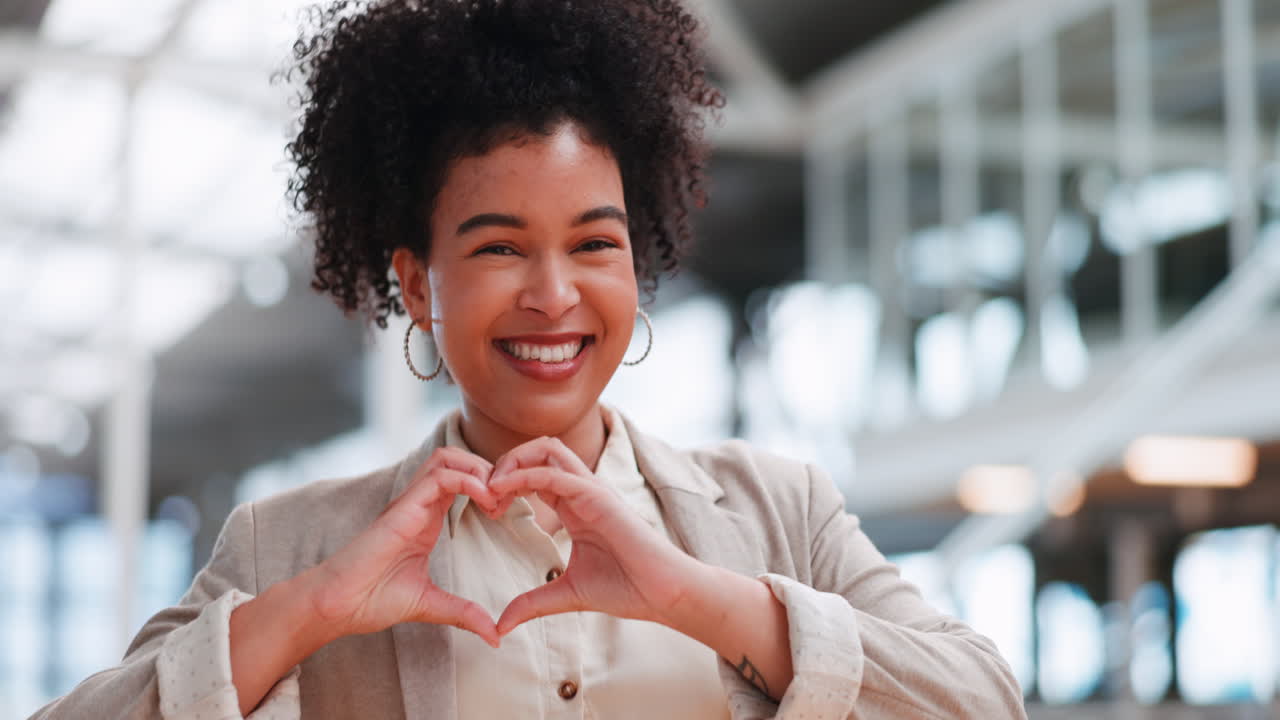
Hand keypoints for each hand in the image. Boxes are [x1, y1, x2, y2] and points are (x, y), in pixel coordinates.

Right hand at [306, 446, 502, 646]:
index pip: (461, 479)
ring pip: (448, 458)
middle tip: (507, 499)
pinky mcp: (402, 509)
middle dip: (489, 469)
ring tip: (496, 498)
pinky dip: (467, 480)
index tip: (507, 510)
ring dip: (479, 469)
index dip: (489, 485)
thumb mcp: (430, 604)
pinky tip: (483, 499)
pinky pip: (438, 477)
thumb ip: (463, 613)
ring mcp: (409, 503)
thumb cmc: (371, 599)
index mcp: (426, 518)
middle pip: (457, 459)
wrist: (335, 604)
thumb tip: (495, 635)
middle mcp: (419, 504)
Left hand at [487, 436, 703, 636]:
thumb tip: (500, 624)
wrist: (664, 593)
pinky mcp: (600, 497)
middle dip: (505, 463)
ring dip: (513, 461)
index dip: (505, 484)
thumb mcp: (566, 595)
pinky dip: (526, 475)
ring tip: (491, 487)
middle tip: (483, 492)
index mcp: (574, 506)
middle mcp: (582, 492)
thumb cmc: (627, 588)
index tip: (487, 509)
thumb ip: (533, 603)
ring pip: (548, 449)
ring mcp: (592, 491)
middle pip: (539, 450)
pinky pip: (558, 474)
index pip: (535, 473)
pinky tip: (503, 491)